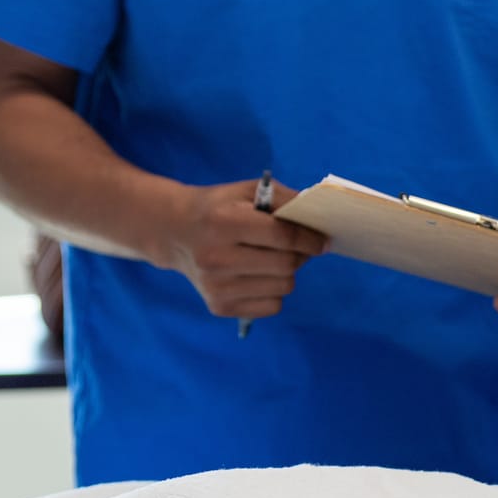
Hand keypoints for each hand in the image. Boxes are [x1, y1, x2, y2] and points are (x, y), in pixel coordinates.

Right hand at [160, 179, 327, 319]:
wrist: (174, 231)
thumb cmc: (219, 208)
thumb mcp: (247, 191)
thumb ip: (285, 199)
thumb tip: (318, 222)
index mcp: (223, 222)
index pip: (282, 236)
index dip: (309, 239)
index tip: (322, 241)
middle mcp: (216, 257)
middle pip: (286, 265)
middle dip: (301, 255)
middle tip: (298, 247)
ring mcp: (216, 286)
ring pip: (283, 287)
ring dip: (287, 273)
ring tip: (273, 259)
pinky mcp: (219, 306)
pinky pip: (272, 306)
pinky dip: (274, 292)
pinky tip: (259, 276)